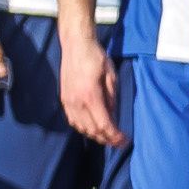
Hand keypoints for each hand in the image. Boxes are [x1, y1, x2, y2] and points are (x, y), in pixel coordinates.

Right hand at [58, 25, 121, 147]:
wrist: (75, 46)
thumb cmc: (96, 58)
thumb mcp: (111, 76)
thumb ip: (112, 98)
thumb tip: (113, 115)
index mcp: (90, 96)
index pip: (103, 124)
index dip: (114, 136)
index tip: (124, 141)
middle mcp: (76, 102)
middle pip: (91, 130)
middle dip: (106, 139)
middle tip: (119, 143)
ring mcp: (67, 101)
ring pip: (80, 127)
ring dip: (94, 135)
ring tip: (108, 138)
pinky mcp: (63, 99)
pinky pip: (72, 120)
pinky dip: (83, 128)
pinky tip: (92, 129)